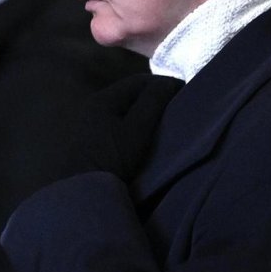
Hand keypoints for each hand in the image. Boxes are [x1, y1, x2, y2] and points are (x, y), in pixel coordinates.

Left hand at [68, 73, 182, 180]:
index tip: (185, 93)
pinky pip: (119, 121)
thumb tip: (170, 82)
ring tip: (166, 118)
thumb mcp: (137, 128)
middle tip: (178, 105)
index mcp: (102, 99)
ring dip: (146, 110)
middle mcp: (93, 106)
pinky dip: (135, 122)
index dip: (164, 84)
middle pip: (131, 93)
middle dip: (155, 96)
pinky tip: (147, 132)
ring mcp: (91, 122)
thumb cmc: (113, 157)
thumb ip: (153, 102)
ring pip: (126, 108)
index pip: (139, 81)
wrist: (86, 189)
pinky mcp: (93, 138)